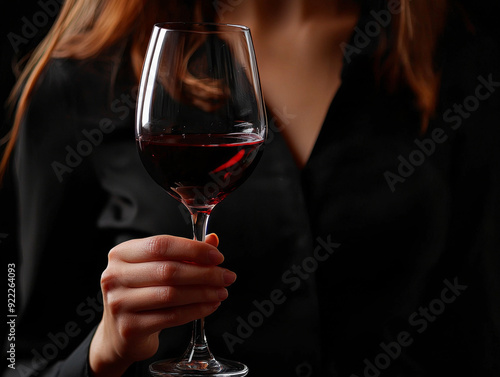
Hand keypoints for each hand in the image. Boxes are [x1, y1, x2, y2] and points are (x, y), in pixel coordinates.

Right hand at [89, 234, 234, 376]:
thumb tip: (213, 240)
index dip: (193, 249)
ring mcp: (119, 303)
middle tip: (226, 277)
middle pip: (168, 270)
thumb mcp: (158, 268)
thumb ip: (184, 253)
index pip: (161, 245)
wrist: (120, 334)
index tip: (218, 257)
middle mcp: (115, 276)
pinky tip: (210, 306)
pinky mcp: (130, 327)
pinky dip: (196, 310)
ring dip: (203, 293)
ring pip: (171, 294)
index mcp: (122, 253)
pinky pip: (171, 316)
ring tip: (222, 292)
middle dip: (204, 273)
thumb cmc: (142, 293)